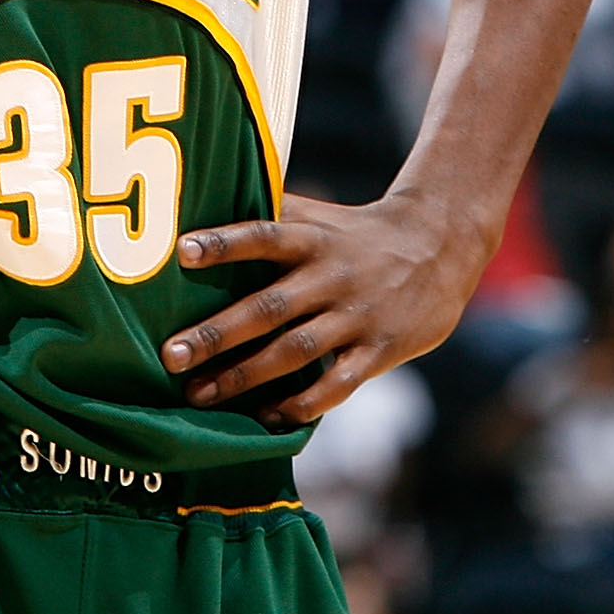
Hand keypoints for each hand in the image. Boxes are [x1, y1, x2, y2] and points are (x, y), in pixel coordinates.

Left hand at [160, 193, 488, 424]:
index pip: (265, 235)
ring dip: (246, 375)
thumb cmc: (359, 234)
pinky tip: (267, 417)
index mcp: (315, 239)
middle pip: (269, 306)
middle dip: (218, 334)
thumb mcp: (322, 216)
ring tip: (200, 393)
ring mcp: (357, 315)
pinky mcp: (379, 349)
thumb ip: (274, 212)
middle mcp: (332, 276)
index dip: (225, 243)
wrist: (442, 246)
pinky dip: (303, 404)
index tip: (182, 252)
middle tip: (171, 355)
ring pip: (295, 350)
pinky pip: (338, 384)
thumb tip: (212, 196)